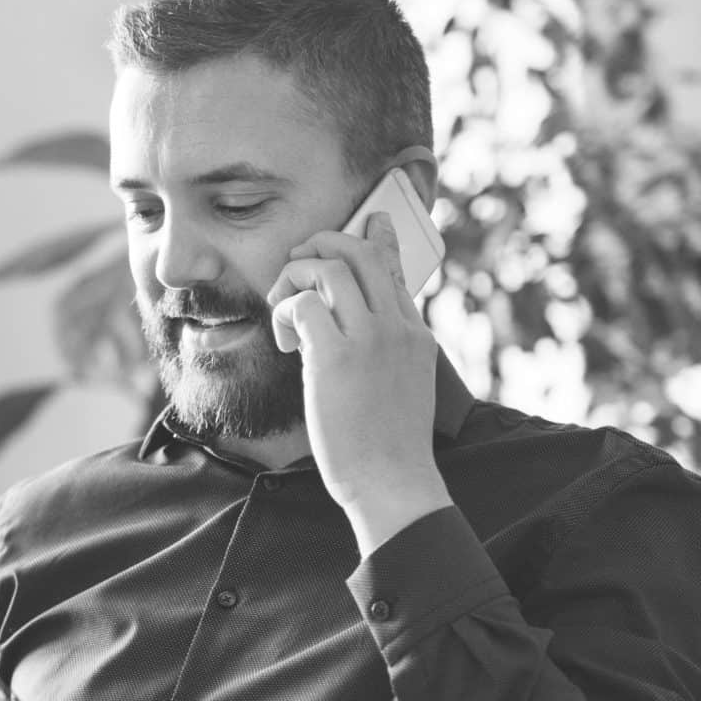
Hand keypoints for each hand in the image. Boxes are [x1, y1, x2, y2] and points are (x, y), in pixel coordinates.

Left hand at [266, 211, 451, 548]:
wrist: (393, 482)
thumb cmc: (389, 446)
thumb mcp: (404, 387)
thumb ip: (389, 353)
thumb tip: (352, 337)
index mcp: (416, 334)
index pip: (395, 269)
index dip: (378, 239)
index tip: (372, 218)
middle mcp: (397, 327)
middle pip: (360, 253)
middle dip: (323, 245)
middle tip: (297, 264)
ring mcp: (370, 339)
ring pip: (329, 268)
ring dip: (296, 277)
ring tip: (284, 309)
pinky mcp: (336, 357)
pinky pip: (304, 303)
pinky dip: (286, 310)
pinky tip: (285, 339)